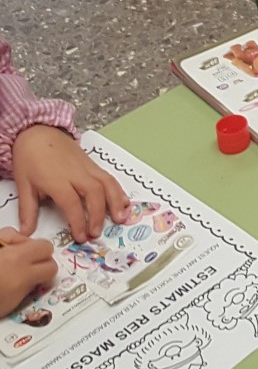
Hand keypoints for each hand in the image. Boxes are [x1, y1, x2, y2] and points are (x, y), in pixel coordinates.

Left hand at [0, 229, 55, 318]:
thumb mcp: (6, 306)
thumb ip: (23, 291)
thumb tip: (31, 283)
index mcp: (22, 275)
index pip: (50, 268)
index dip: (46, 275)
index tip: (41, 280)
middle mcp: (14, 256)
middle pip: (44, 246)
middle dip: (41, 256)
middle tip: (32, 268)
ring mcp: (1, 246)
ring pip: (23, 237)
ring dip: (22, 247)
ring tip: (12, 260)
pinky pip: (4, 235)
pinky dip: (5, 242)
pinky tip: (1, 254)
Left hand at [11, 126, 129, 242]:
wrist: (38, 132)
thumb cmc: (30, 158)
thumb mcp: (24, 185)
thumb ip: (27, 210)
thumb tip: (26, 233)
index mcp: (57, 179)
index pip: (71, 203)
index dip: (78, 221)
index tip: (80, 236)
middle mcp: (76, 173)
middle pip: (94, 193)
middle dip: (98, 215)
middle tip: (96, 233)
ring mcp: (87, 167)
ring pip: (107, 183)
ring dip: (115, 202)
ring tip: (120, 218)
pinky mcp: (93, 164)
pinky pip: (109, 177)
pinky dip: (118, 190)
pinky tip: (123, 202)